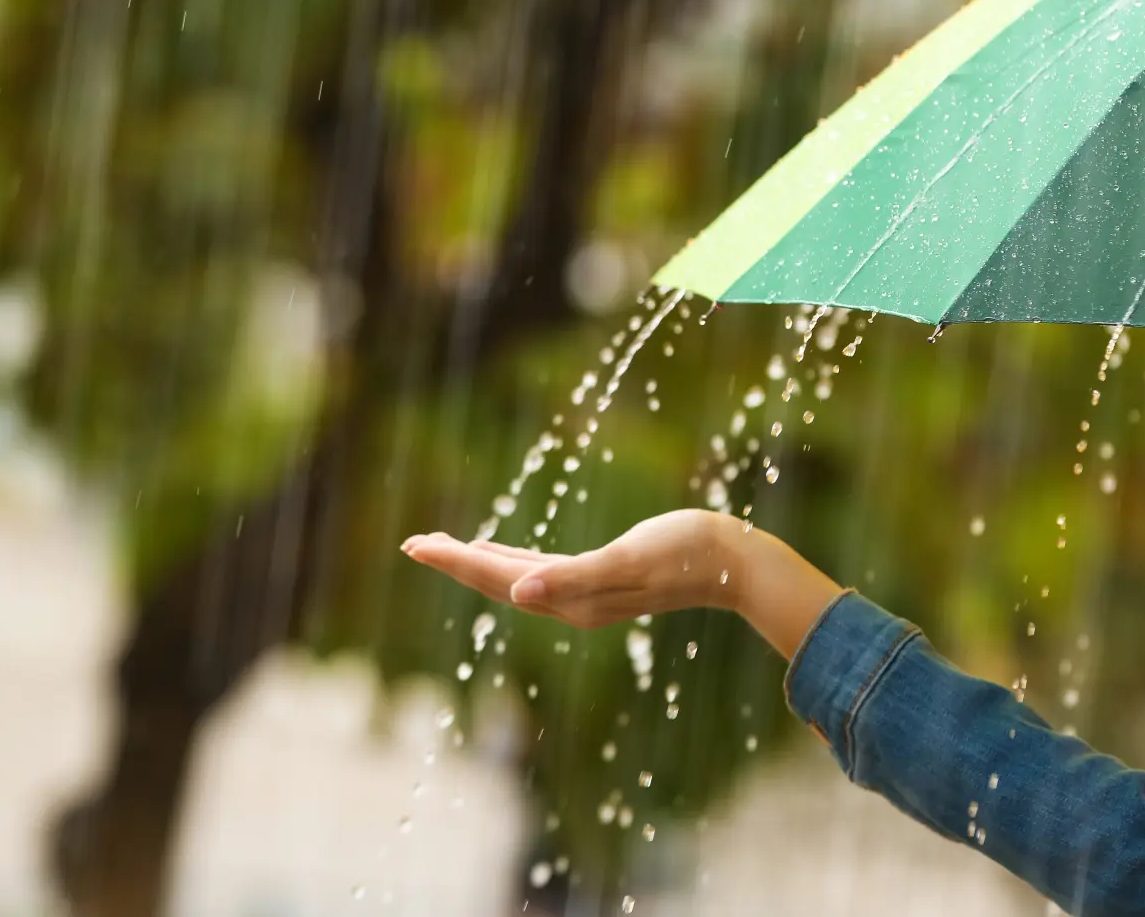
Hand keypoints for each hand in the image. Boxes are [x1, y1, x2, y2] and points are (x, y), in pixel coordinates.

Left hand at [402, 509, 842, 658]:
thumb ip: (571, 578)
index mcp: (571, 598)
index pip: (497, 579)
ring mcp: (586, 592)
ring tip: (444, 547)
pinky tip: (503, 555)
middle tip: (413, 543)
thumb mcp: (625, 561)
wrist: (731, 561)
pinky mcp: (601, 576)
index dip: (455, 561)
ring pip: (516, 577)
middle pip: (498, 581)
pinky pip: (541, 572)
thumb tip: (518, 593)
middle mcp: (572, 601)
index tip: (416, 544)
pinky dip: (513, 561)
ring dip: (478, 563)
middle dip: (455, 562)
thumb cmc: (682, 553)